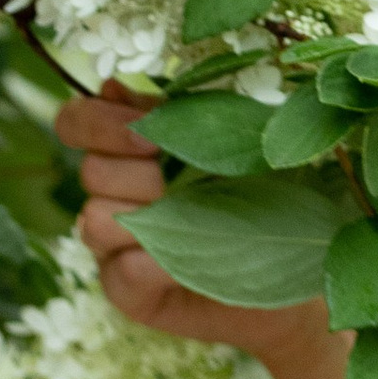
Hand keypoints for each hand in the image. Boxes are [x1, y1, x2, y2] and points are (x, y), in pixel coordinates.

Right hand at [53, 84, 339, 378]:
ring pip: (95, 221)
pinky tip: (192, 261)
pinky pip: (123, 271)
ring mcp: (113, 245)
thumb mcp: (233, 140)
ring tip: (194, 223)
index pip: (76, 123)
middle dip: (140, 174)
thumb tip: (112, 87)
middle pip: (91, 172)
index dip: (97, 122)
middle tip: (182, 185)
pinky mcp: (127, 291)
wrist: (301, 265)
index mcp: (129, 150)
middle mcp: (112, 194)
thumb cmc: (270, 195)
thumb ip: (178, 112)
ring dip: (147, 218)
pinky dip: (160, 263)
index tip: (149, 134)